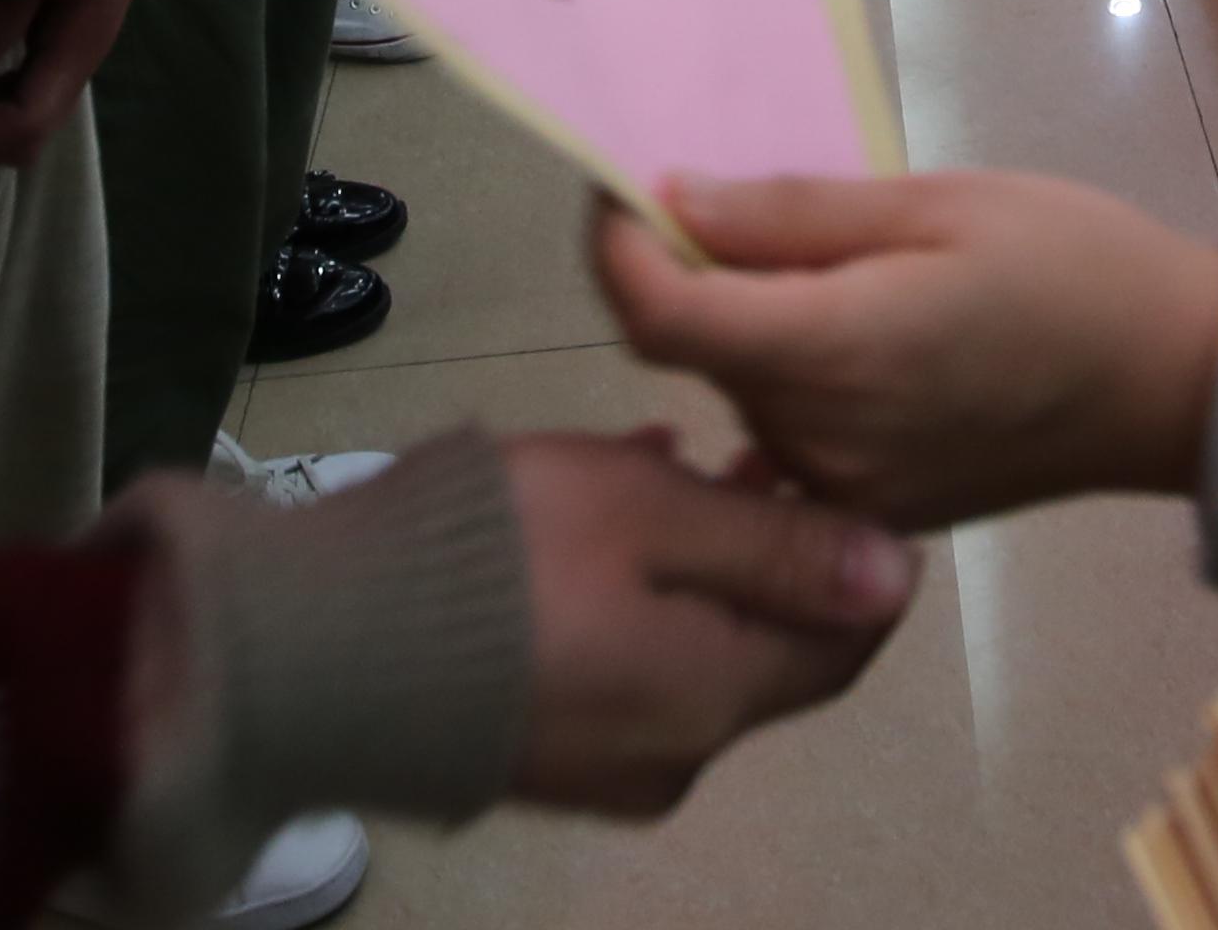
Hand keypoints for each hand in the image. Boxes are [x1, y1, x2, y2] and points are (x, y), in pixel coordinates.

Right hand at [497, 428, 920, 811]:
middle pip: (763, 649)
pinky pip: (617, 672)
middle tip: (724, 448)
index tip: (822, 466)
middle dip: (759, 547)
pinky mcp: (531, 755)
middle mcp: (674, 759)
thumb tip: (902, 577)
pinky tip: (585, 520)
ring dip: (687, 564)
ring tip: (647, 463)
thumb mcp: (651, 514)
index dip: (855, 554)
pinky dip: (626, 600)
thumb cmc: (504, 557)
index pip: (845, 643)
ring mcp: (597, 770)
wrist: (316, 646)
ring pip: (686, 653)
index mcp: (716, 702)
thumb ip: (780, 547)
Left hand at [595, 172, 1217, 529]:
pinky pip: (788, 431)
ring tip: (843, 257)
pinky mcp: (869, 508)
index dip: (616, 250)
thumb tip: (671, 198)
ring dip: (753, 321)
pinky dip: (794, 369)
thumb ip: (793, 213)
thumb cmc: (1070, 263)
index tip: (623, 186)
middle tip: (757, 193)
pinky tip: (859, 323)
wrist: (1175, 382)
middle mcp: (818, 440)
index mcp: (836, 353)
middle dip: (697, 269)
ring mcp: (841, 487)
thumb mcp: (938, 204)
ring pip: (741, 388)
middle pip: (698, 350)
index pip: (661, 318)